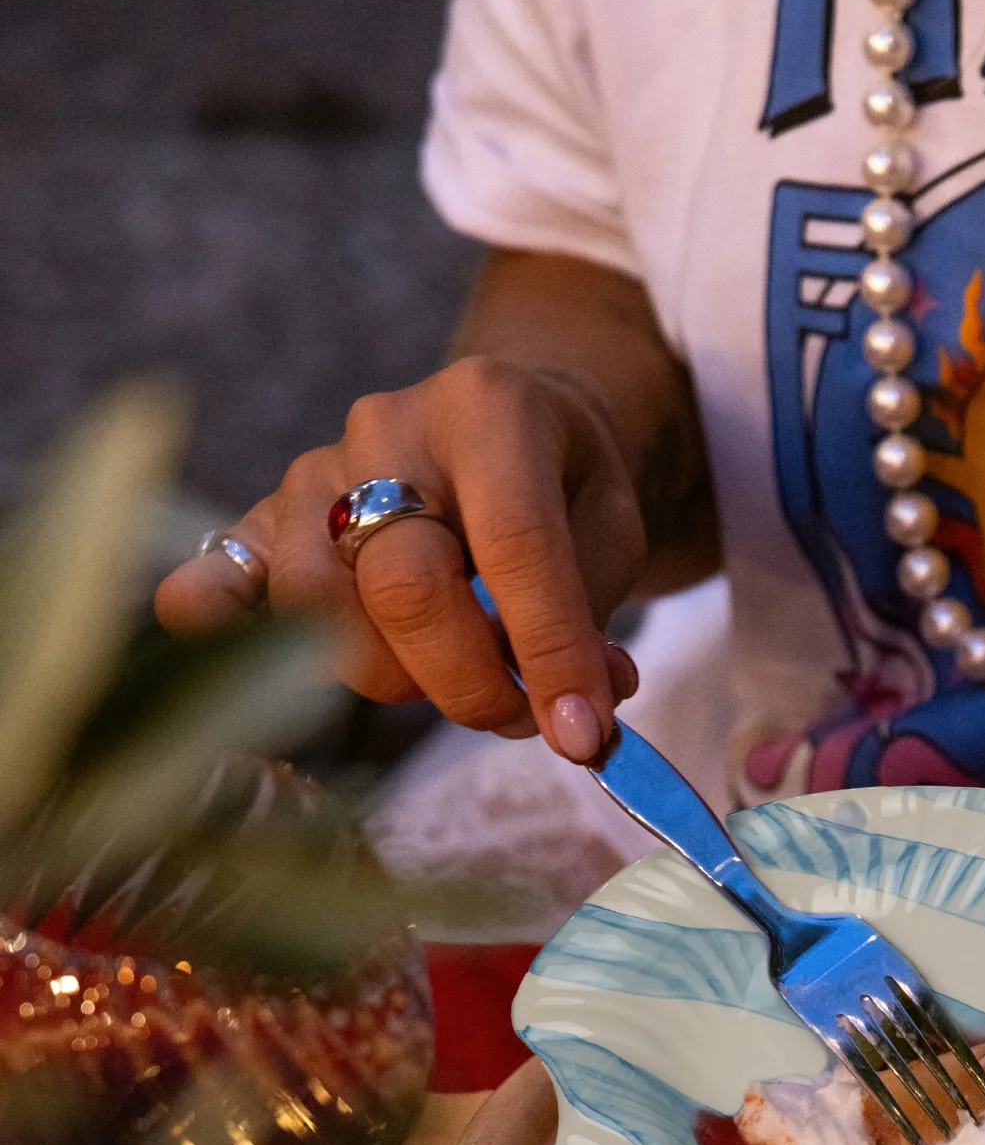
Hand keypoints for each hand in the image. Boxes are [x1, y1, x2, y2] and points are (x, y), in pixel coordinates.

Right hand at [154, 357, 645, 759]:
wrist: (499, 426)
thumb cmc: (559, 486)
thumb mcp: (610, 530)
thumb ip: (590, 618)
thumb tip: (576, 716)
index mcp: (487, 410)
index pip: (514, 543)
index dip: (550, 652)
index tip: (581, 734)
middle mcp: (386, 431)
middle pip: (403, 584)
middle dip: (467, 680)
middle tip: (515, 713)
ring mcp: (314, 475)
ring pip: (320, 608)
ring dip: (392, 678)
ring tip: (448, 676)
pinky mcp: (265, 523)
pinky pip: (223, 578)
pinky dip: (215, 622)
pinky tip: (219, 654)